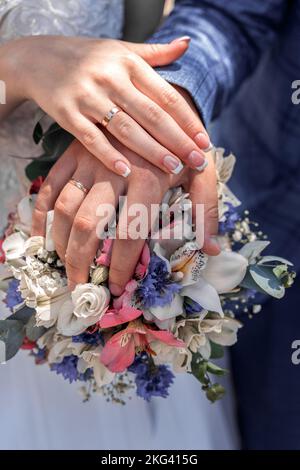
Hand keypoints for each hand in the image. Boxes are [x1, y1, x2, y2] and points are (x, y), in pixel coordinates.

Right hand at [4, 35, 209, 175]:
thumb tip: (187, 44)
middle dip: (178, 140)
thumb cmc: (88, 57)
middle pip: (151, 115)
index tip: (205, 141)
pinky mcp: (66, 113)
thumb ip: (155, 53)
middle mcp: (110, 77)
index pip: (166, 96)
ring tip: (173, 168)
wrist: (38, 58)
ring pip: (125, 129)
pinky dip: (108, 155)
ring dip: (152, 151)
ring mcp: (87, 96)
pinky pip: (91, 138)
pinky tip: (127, 171)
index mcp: (128, 62)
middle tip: (198, 161)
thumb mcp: (121, 49)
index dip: (188, 120)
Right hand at [31, 138, 219, 294]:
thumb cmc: (182, 147)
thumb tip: (209, 248)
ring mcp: (90, 159)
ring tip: (64, 268)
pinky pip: (50, 187)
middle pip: (89, 224)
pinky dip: (40, 214)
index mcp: (149, 177)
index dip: (119, 265)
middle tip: (81, 287)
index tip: (115, 287)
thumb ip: (207, 210)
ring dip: (61, 243)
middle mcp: (115, 168)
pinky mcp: (74, 153)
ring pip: (66, 208)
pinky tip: (40, 238)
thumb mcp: (203, 173)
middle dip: (81, 262)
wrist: (160, 105)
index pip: (129, 232)